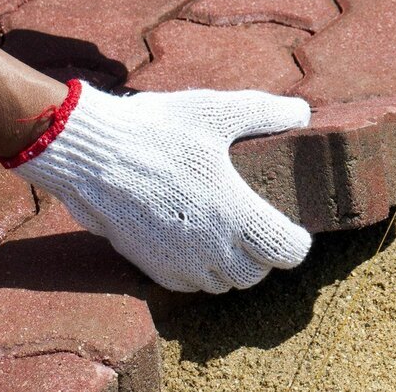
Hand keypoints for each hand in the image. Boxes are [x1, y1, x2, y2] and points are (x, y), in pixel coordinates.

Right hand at [6, 81, 312, 292]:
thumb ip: (266, 111)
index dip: (297, 242)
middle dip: (264, 255)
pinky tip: (195, 242)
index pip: (287, 251)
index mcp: (236, 213)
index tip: (296, 228)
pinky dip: (199, 272)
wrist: (92, 154)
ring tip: (229, 235)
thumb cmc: (157, 130)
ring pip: (223, 284)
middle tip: (260, 227)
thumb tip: (303, 112)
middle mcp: (212, 248)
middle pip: (256, 274)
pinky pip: (189, 285)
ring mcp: (180, 262)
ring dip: (232, 267)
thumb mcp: (217, 110)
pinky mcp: (152, 267)